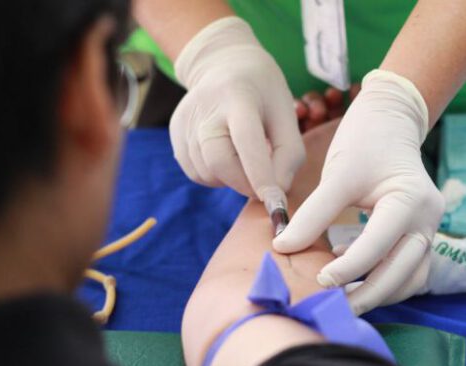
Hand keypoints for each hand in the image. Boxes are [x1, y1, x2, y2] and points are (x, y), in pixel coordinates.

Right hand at [170, 17, 304, 199]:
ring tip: (244, 156)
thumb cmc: (263, 92)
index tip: (276, 202)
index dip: (261, 175)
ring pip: (207, 173)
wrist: (224, 64)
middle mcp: (205, 107)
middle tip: (264, 183)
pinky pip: (196, 172)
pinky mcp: (175, 133)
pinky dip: (216, 175)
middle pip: (219, 162)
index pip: (246, 140)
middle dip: (245, 183)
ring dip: (231, 179)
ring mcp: (185, 121)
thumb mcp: (286, 113)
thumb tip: (278, 191)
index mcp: (239, 96)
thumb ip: (289, 153)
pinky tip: (227, 155)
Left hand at [274, 70, 444, 314]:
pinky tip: (354, 278)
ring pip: (410, 279)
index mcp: (412, 201)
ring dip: (379, 294)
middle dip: (367, 294)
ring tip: (343, 301)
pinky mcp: (420, 235)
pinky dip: (385, 282)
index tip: (318, 280)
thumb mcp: (338, 174)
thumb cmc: (365, 141)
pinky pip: (408, 271)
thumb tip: (283, 247)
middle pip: (402, 273)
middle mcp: (428, 220)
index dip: (348, 268)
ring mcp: (429, 230)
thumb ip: (313, 214)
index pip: (379, 245)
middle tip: (331, 307)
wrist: (391, 120)